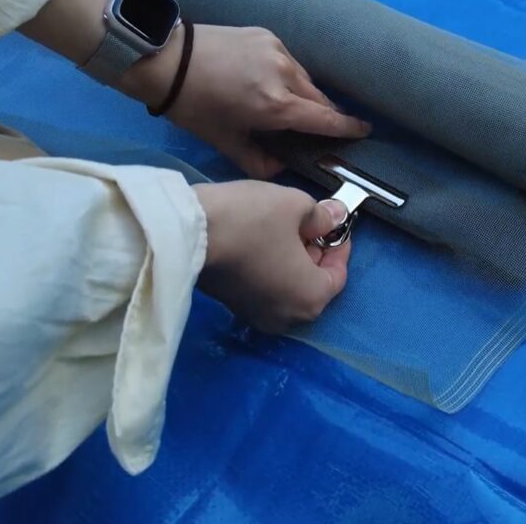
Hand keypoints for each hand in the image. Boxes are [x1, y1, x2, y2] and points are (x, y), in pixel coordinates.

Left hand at [124, 25, 370, 178]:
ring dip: (302, 95)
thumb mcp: (225, 142)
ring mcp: (276, 51)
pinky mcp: (266, 36)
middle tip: (319, 129)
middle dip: (322, 115)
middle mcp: (284, 75)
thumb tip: (280, 169)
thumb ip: (258, 162)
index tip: (363, 131)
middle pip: (319, 100)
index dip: (347, 128)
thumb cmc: (193, 107)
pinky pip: (288, 62)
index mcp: (275, 106)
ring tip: (285, 107)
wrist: (166, 60)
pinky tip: (268, 83)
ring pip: (304, 80)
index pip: (324, 119)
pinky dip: (286, 76)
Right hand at [192, 181, 350, 331]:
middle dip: (315, 251)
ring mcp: (257, 316)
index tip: (334, 222)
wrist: (185, 233)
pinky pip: (265, 288)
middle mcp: (287, 318)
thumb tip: (334, 217)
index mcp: (311, 300)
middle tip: (309, 222)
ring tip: (284, 227)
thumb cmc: (250, 221)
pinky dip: (271, 268)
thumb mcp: (295, 206)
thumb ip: (322, 216)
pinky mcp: (233, 307)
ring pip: (288, 287)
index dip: (339, 244)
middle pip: (314, 284)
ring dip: (292, 259)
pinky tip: (262, 241)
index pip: (338, 274)